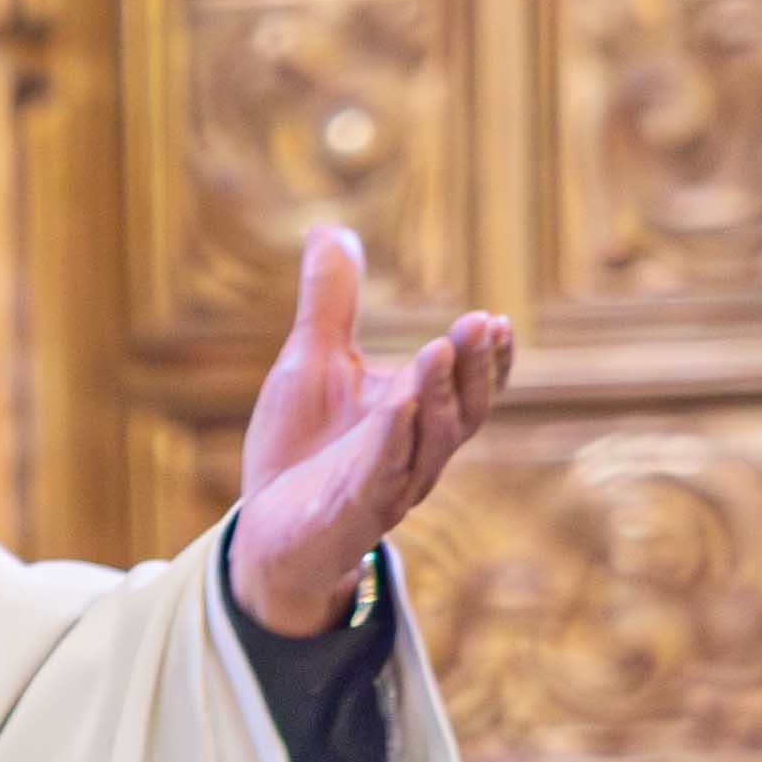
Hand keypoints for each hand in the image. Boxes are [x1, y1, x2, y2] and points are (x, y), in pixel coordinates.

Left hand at [232, 226, 513, 638]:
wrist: (264, 532)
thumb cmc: (300, 448)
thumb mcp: (311, 361)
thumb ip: (329, 302)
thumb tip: (330, 229)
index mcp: (415, 419)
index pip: (467, 388)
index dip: (487, 359)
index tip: (496, 321)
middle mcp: (414, 454)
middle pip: (461, 411)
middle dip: (475, 368)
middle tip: (484, 323)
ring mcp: (386, 485)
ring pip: (428, 442)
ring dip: (438, 395)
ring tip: (441, 347)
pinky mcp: (350, 511)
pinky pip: (379, 474)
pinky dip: (391, 438)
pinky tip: (396, 402)